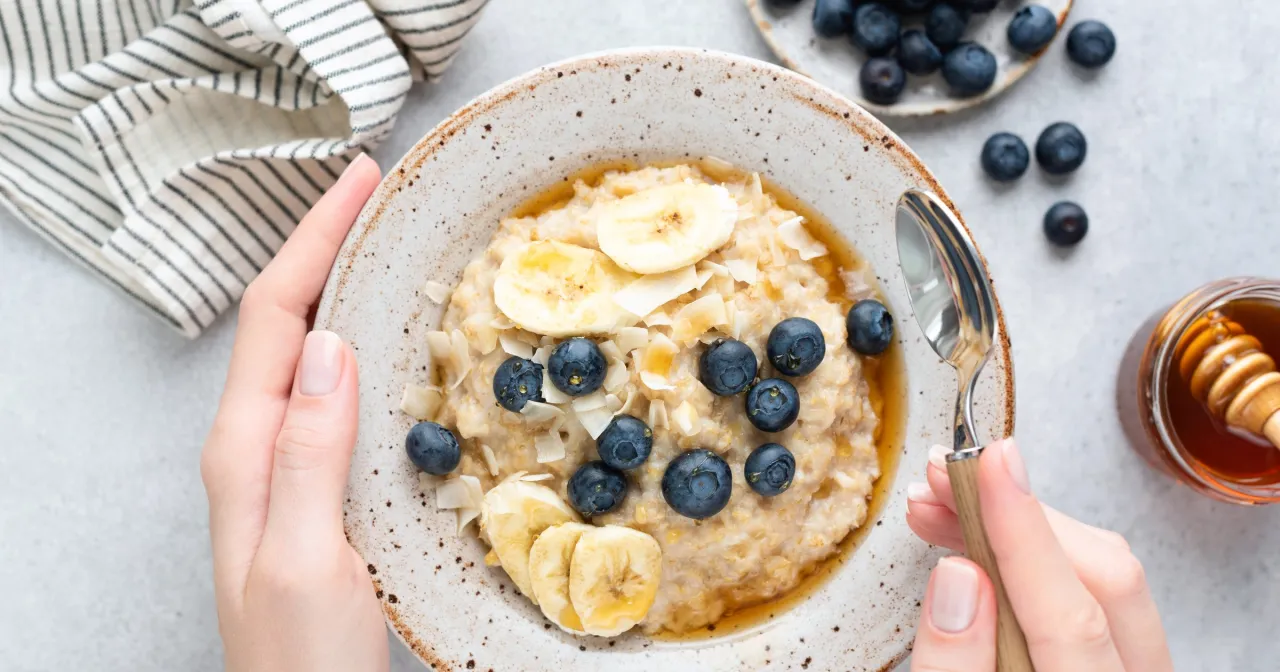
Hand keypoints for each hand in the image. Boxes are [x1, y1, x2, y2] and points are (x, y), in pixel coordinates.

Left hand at [200, 155, 388, 671]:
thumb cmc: (303, 659)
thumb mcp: (308, 559)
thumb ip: (310, 455)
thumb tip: (331, 347)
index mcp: (246, 451)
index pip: (275, 319)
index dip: (314, 240)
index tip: (359, 181)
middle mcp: (256, 447)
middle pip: (284, 320)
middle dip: (324, 246)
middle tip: (378, 196)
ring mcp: (283, 466)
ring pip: (308, 352)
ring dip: (340, 287)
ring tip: (386, 245)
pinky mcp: (315, 486)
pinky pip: (331, 392)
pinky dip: (360, 342)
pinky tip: (391, 341)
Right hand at [905, 439, 1172, 670]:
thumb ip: (952, 665)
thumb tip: (956, 576)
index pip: (1072, 616)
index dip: (1022, 531)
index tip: (985, 467)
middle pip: (1105, 576)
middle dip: (1016, 513)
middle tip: (944, 478)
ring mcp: (1137, 668)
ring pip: (1104, 571)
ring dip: (1016, 526)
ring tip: (939, 505)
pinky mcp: (1120, 653)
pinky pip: (1093, 585)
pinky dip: (1029, 551)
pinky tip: (974, 538)